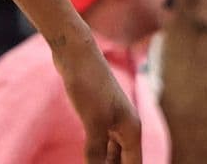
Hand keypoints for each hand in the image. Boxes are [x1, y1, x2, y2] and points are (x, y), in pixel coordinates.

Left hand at [60, 47, 142, 162]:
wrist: (75, 54)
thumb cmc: (88, 84)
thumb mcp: (92, 122)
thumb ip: (97, 151)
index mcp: (131, 130)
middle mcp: (125, 126)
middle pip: (124, 160)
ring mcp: (111, 119)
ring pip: (111, 152)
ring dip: (104, 163)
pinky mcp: (96, 113)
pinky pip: (100, 141)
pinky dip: (96, 153)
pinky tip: (89, 159)